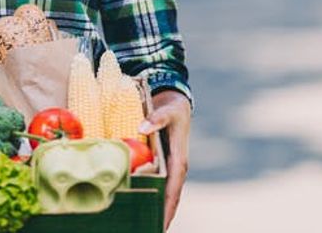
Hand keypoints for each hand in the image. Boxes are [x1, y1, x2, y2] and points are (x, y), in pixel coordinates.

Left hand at [139, 89, 191, 230]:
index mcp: (180, 161)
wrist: (175, 102)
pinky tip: (141, 204)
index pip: (173, 190)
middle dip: (162, 216)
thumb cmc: (173, 108)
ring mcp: (170, 168)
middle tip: (150, 229)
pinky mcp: (163, 164)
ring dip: (156, 208)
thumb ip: (156, 119)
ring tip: (145, 224)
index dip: (167, 208)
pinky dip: (151, 195)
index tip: (161, 225)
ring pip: (163, 193)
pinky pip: (157, 183)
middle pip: (169, 198)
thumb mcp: (167, 111)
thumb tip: (142, 126)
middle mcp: (176, 168)